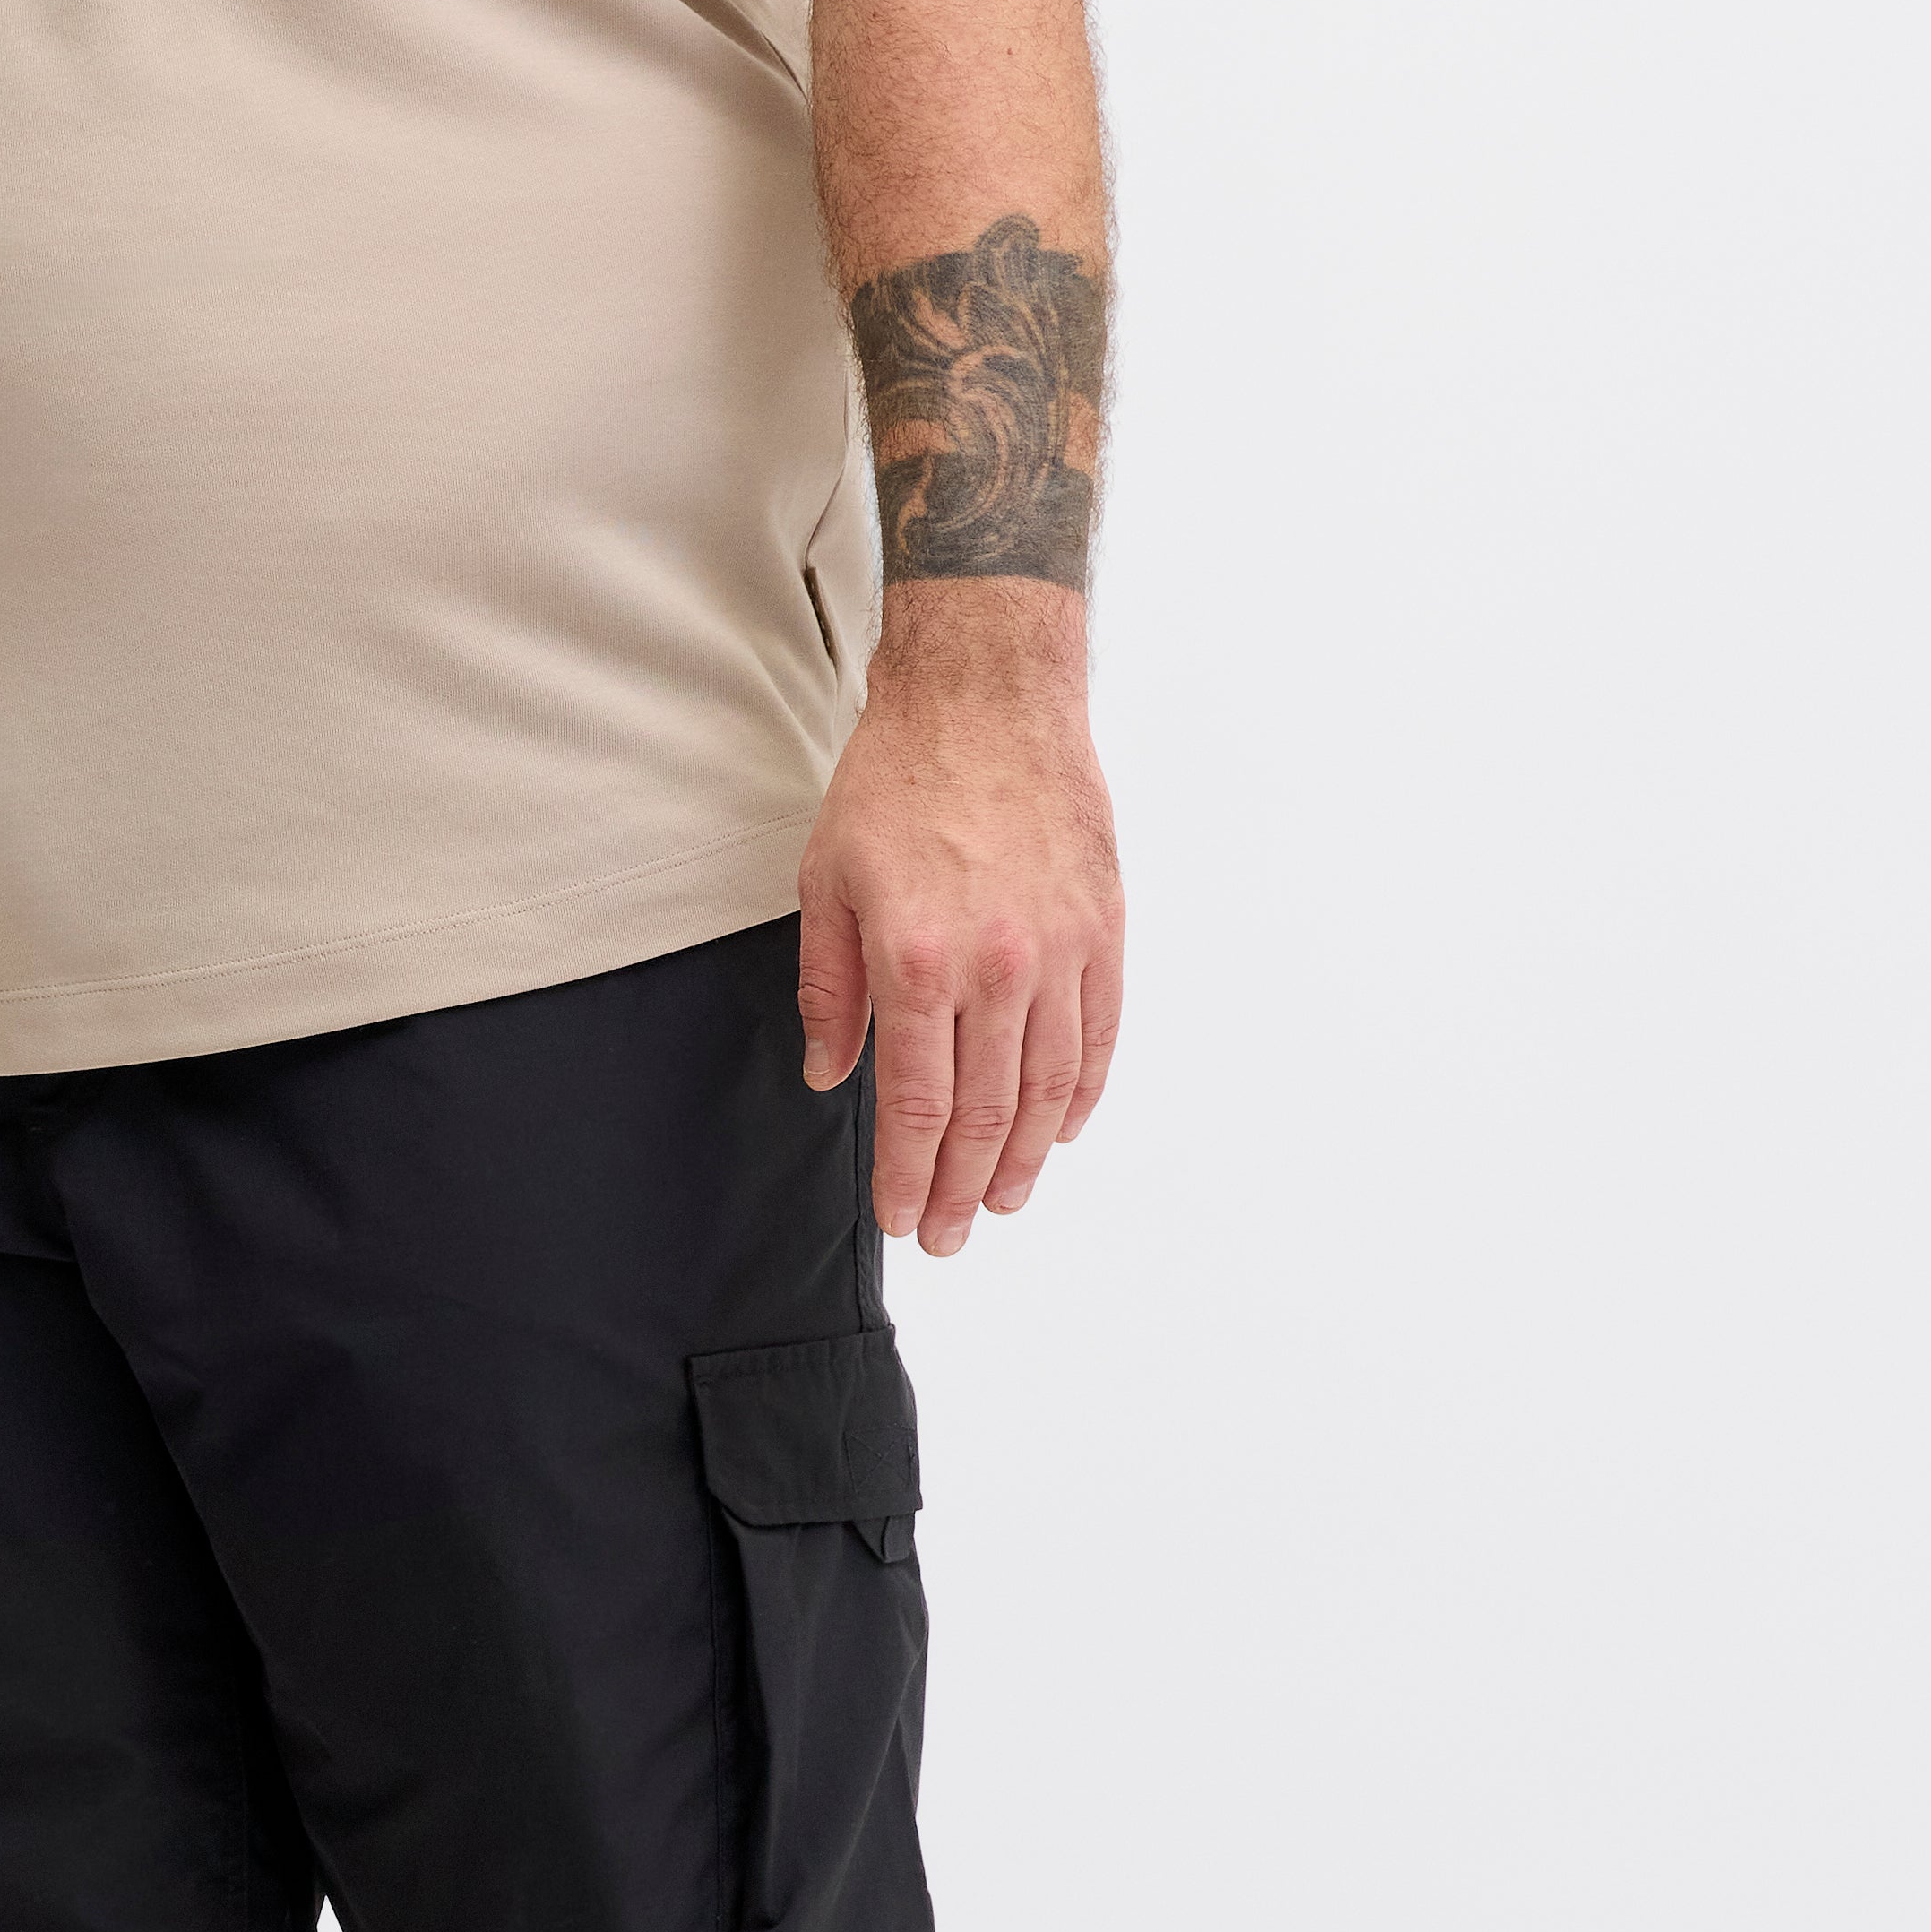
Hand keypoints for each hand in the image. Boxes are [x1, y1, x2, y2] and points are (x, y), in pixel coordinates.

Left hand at [798, 595, 1124, 1255]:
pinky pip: (1100, 1035)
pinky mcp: (1104, 928)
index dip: (910, 1174)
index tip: (903, 1218)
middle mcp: (996, 968)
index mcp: (916, 962)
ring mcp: (1060, 951)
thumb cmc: (898, 779)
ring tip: (1008, 1200)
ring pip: (1050, 1088)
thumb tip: (834, 1075)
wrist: (987, 697)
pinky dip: (1083, 1094)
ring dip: (1029, 1158)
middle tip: (951, 1234)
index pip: (918, 1105)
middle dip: (966, 1188)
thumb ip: (829, 989)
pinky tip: (1064, 1129)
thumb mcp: (826, 881)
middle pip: (987, 1114)